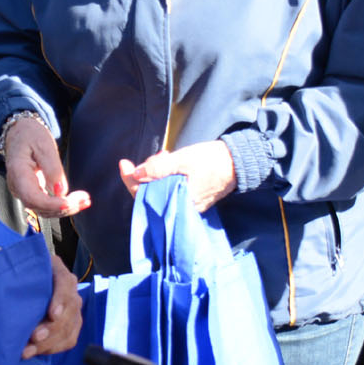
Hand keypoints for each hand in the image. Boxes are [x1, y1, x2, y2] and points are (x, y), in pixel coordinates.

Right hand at [1, 115, 90, 218]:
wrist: (20, 132)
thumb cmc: (30, 135)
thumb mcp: (44, 145)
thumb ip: (53, 169)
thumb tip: (61, 191)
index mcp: (18, 172)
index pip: (32, 197)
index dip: (52, 204)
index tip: (69, 202)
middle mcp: (17, 186)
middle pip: (40, 207)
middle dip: (64, 207)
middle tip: (84, 199)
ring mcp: (23, 191)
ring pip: (44, 210)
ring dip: (65, 208)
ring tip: (85, 200)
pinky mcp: (31, 192)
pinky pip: (46, 205)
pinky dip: (62, 205)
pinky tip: (77, 202)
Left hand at [22, 253, 80, 358]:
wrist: (29, 285)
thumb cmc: (22, 277)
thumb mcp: (21, 270)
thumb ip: (17, 275)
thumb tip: (3, 286)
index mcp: (58, 271)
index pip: (65, 283)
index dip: (60, 299)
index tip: (52, 314)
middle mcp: (70, 290)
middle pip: (69, 310)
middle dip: (51, 327)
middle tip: (34, 337)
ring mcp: (73, 309)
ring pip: (69, 328)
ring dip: (49, 343)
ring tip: (28, 351)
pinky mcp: (72, 325)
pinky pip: (69, 340)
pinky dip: (52, 348)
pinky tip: (36, 352)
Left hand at [118, 141, 237, 210]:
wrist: (239, 162)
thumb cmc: (213, 161)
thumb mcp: (183, 160)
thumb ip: (158, 168)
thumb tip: (136, 174)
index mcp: (178, 202)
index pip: (144, 196)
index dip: (130, 180)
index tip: (124, 164)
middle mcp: (182, 208)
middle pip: (151, 194)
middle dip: (146, 174)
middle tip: (154, 156)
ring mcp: (188, 204)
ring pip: (162, 191)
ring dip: (157, 173)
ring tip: (164, 156)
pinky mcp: (193, 198)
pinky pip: (172, 190)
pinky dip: (168, 177)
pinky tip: (171, 163)